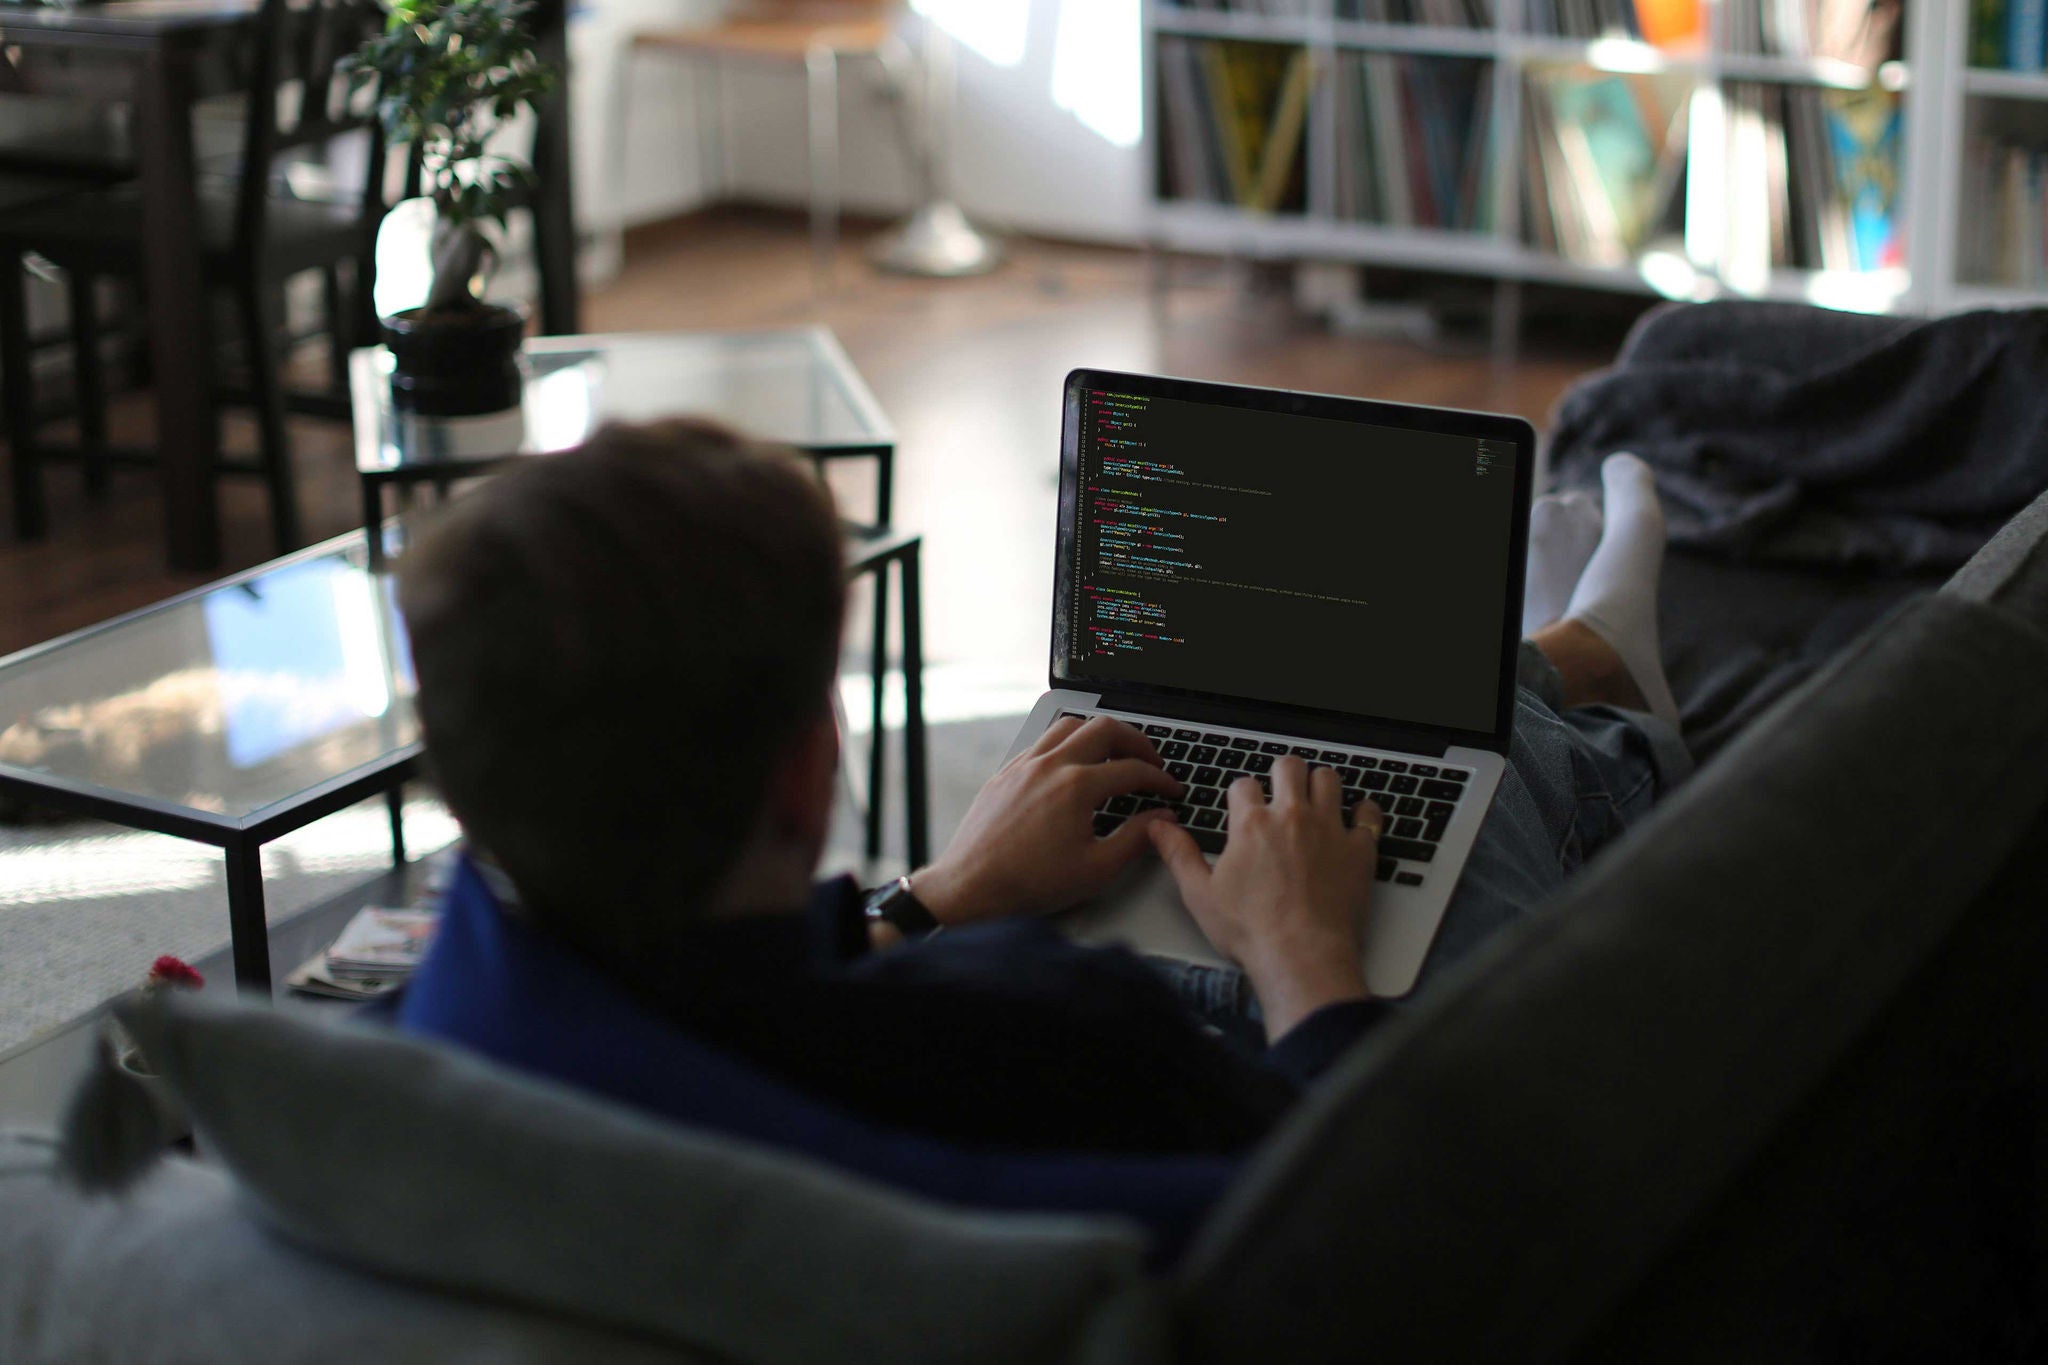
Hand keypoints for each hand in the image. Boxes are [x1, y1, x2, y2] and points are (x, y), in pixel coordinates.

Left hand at [914, 715, 1183, 925]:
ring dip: (1099, 733)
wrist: (972, 886)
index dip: (1160, 779)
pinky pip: (1042, 741)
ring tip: (1114, 752)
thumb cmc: (1029, 882)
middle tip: (1151, 759)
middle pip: (1105, 729)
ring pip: (1069, 726)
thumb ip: (1136, 839)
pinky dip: (1066, 743)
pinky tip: (1072, 764)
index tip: (1170, 790)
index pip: (1132, 770)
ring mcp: (1024, 765)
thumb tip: (1161, 820)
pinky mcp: (1006, 773)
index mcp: (1076, 787)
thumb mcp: (1096, 868)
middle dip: (1136, 741)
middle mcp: (1050, 766)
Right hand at [1149, 757, 1383, 1039]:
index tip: (1243, 808)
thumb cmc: (1252, 931)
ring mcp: (1329, 830)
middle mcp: (1292, 817)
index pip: (1243, 785)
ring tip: (1315, 797)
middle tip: (1281, 790)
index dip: (1241, 794)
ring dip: (1320, 783)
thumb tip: (1158, 829)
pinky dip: (1365, 810)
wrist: (1301, 956)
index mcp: (1251, 824)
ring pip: (1328, 779)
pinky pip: (1369, 814)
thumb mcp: (1200, 894)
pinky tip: (1359, 815)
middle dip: (1282, 774)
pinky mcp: (1359, 850)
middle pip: (1289, 767)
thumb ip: (1178, 854)